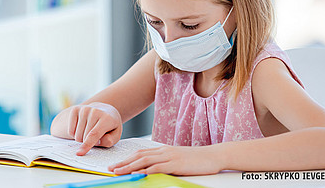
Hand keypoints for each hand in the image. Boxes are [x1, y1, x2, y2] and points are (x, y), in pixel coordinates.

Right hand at [67, 102, 122, 155]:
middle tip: (96, 137)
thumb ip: (109, 140)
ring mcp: (84, 109)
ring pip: (77, 134)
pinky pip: (70, 130)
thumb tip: (98, 141)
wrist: (105, 111)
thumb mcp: (115, 135)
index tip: (79, 153)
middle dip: (88, 143)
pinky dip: (74, 134)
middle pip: (84, 136)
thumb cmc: (110, 126)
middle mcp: (95, 111)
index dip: (87, 144)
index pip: (94, 134)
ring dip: (82, 139)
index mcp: (107, 118)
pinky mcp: (76, 109)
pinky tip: (82, 129)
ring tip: (90, 132)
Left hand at [107, 145, 221, 175]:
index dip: (127, 158)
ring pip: (144, 160)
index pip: (140, 153)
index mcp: (163, 150)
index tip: (116, 164)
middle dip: (123, 163)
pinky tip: (138, 174)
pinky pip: (157, 167)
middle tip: (111, 169)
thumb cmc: (196, 160)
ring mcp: (169, 156)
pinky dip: (146, 170)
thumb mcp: (177, 159)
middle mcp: (163, 151)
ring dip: (129, 166)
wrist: (213, 155)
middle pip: (138, 156)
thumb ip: (165, 163)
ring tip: (118, 172)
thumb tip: (152, 170)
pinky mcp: (175, 164)